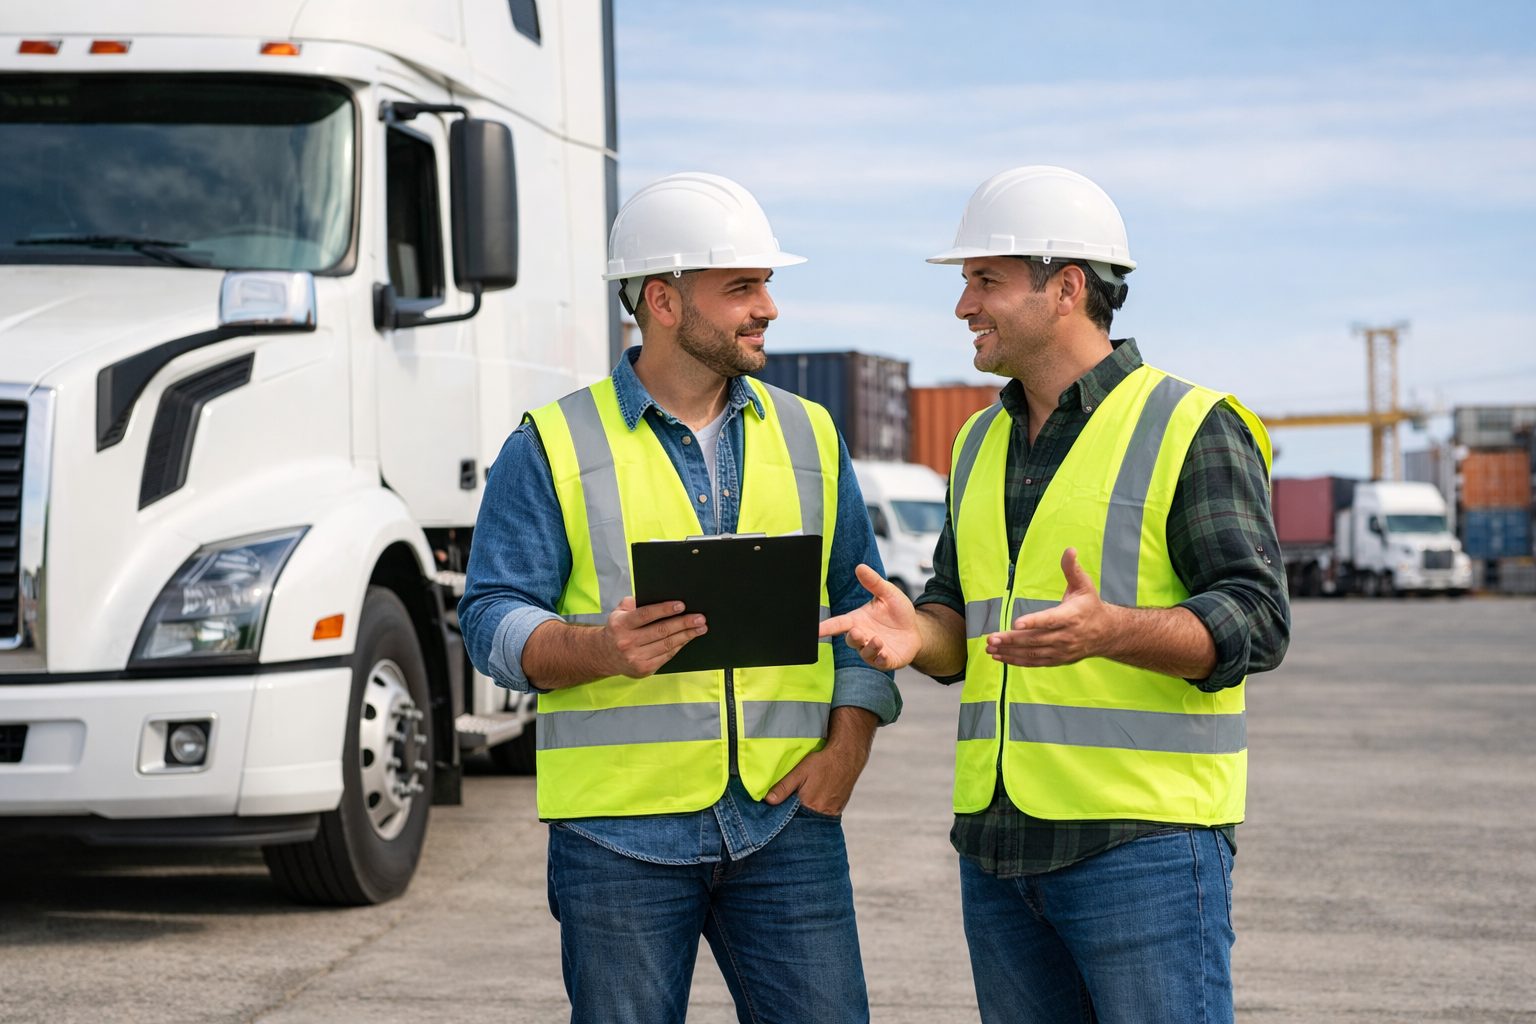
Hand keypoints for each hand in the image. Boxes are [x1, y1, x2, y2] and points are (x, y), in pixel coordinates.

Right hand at [602, 597, 706, 677]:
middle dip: (683, 623)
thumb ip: (632, 602)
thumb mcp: (618, 612)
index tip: (681, 605)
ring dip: (687, 635)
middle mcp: (627, 642)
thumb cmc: (618, 629)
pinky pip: (666, 656)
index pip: (645, 615)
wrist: (604, 655)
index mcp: (620, 624)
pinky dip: (679, 646)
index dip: (664, 609)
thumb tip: (656, 595)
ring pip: (667, 645)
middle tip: (700, 618)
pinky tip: (688, 639)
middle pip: (661, 631)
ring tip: (700, 628)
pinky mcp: (644, 669)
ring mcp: (635, 658)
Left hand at [764, 708, 877, 813]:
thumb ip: (784, 787)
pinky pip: (823, 816)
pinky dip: (816, 812)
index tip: (774, 811)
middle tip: (789, 805)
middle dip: (793, 816)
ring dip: (805, 815)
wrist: (847, 757)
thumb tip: (768, 800)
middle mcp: (821, 813)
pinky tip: (813, 802)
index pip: (790, 819)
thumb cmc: (823, 763)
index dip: (782, 814)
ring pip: (813, 819)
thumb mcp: (800, 772)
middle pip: (802, 820)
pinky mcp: (838, 809)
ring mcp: (831, 812)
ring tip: (801, 803)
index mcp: (809, 806)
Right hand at [818, 563, 922, 670]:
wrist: (916, 629)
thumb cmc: (898, 612)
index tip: (816, 631)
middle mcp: (864, 636)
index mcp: (858, 620)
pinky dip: (881, 659)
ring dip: (869, 648)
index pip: (839, 623)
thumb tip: (860, 567)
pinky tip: (885, 654)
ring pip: (864, 653)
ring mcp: (874, 650)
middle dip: (853, 638)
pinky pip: (880, 663)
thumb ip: (874, 582)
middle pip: (851, 640)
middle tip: (857, 632)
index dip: (827, 627)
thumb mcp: (888, 593)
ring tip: (878, 641)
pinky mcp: (886, 660)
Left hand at [985, 548, 1112, 666]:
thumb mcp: (1084, 585)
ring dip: (1010, 652)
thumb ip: (1072, 569)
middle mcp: (1066, 635)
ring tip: (991, 648)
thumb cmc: (1090, 606)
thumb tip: (1069, 550)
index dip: (1033, 622)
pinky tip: (1001, 657)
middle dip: (1012, 639)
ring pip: (1032, 653)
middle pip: (1035, 639)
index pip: (1050, 620)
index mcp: (1072, 616)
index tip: (1016, 623)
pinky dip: (1017, 660)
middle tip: (991, 638)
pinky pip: (1035, 662)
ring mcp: (1061, 650)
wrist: (1106, 633)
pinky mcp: (1057, 659)